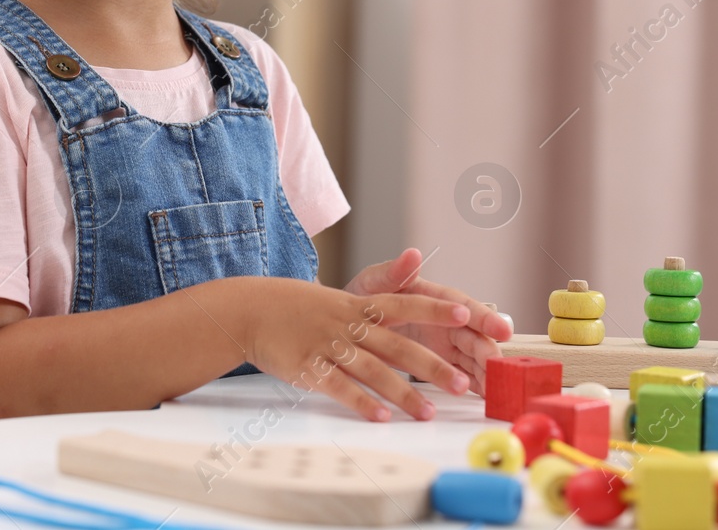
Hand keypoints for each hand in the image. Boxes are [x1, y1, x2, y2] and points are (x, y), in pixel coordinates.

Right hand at [236, 277, 475, 421]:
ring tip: (426, 413)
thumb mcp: (337, 299)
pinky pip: (339, 387)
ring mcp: (329, 345)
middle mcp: (348, 324)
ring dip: (402, 392)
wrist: (251, 309)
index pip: (405, 303)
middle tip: (459, 383)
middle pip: (397, 345)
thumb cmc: (298, 307)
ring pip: (373, 370)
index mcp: (358, 305)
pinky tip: (380, 417)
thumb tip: (403, 315)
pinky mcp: (309, 367)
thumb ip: (371, 310)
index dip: (435, 309)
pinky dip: (360, 402)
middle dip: (431, 365)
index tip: (467, 314)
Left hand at [343, 247, 512, 395]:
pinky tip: (486, 398)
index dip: (483, 318)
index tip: (500, 329)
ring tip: (496, 389)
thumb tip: (411, 255)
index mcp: (432, 297)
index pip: (463, 306)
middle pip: (473, 336)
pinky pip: (462, 374)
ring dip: (485, 372)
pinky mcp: (439, 362)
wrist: (346, 322)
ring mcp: (444, 343)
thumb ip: (392, 273)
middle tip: (498, 367)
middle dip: (488, 351)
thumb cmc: (363, 296)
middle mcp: (444, 321)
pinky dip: (474, 385)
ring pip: (472, 358)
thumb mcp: (372, 283)